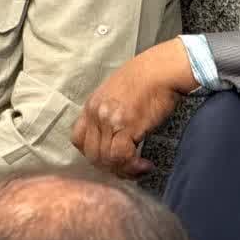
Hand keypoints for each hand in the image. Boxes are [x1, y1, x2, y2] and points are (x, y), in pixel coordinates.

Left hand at [72, 39, 197, 177]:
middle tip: (127, 168)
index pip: (78, 139)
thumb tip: (113, 136)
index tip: (109, 158)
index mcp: (91, 106)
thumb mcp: (116, 94)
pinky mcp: (126, 125)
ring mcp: (109, 120)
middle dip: (109, 167)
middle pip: (91, 154)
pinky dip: (133, 166)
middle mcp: (96, 113)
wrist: (161, 69)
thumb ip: (108, 113)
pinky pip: (122, 157)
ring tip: (138, 168)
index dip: (91, 154)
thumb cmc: (145, 78)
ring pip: (106, 159)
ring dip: (123, 170)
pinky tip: (145, 165)